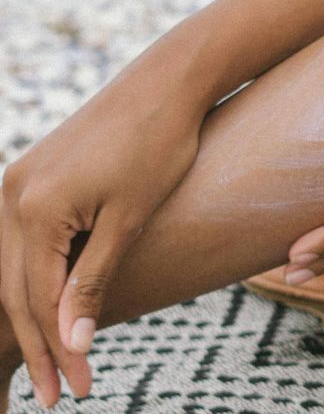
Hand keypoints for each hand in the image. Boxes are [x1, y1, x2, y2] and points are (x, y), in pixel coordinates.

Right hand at [0, 76, 202, 406]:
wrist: (167, 82)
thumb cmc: (159, 145)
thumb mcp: (129, 219)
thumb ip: (94, 280)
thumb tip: (70, 343)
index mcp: (32, 210)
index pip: (40, 301)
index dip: (58, 350)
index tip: (79, 389)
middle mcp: (11, 196)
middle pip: (17, 292)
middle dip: (39, 346)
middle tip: (59, 396)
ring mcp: (18, 183)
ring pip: (14, 270)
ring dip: (34, 317)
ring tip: (53, 363)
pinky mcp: (35, 176)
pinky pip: (24, 242)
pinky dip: (37, 279)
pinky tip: (52, 306)